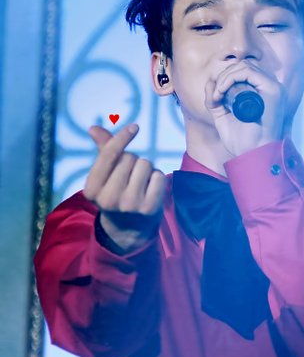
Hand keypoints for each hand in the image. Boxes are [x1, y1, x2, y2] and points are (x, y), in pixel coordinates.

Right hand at [84, 124, 165, 251]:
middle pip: (129, 158)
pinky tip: (150, 191)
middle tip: (130, 177)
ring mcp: (129, 205)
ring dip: (146, 169)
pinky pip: (159, 176)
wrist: (128, 229)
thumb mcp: (104, 176)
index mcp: (92, 190)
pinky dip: (157, 179)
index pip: (109, 155)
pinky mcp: (149, 208)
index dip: (122, 137)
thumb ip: (102, 151)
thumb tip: (93, 128)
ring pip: (145, 164)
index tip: (135, 127)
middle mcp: (108, 199)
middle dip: (132, 161)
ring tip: (140, 183)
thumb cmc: (115, 193)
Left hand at [204, 61, 285, 156]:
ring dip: (225, 77)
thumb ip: (216, 100)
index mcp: (263, 93)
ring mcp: (274, 88)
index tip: (215, 96)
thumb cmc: (241, 141)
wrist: (252, 155)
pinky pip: (248, 72)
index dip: (225, 77)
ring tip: (218, 95)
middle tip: (215, 95)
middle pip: (244, 66)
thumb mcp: (223, 116)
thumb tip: (210, 82)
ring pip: (245, 66)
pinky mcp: (273, 90)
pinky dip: (231, 78)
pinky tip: (222, 91)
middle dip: (224, 76)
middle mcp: (271, 88)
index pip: (244, 72)